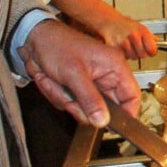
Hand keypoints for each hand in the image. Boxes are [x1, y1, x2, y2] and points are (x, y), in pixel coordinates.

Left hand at [20, 17, 140, 126]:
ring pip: (85, 108)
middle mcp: (106, 76)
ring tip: (55, 82)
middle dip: (82, 106)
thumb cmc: (57, 45)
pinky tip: (51, 81)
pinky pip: (72, 105)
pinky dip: (58, 97)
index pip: (132, 96)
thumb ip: (90, 99)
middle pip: (105, 107)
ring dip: (65, 99)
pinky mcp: (77, 89)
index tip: (113, 127)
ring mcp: (91, 84)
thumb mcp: (74, 73)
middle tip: (69, 98)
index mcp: (114, 67)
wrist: (34, 39)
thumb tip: (103, 121)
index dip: (127, 113)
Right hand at [53, 0, 159, 60]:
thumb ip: (150, 37)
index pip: (152, 49)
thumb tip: (158, 43)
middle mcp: (134, 36)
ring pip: (132, 57)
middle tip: (135, 47)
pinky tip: (121, 47)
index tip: (150, 51)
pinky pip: (123, 57)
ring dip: (130, 54)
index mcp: (142, 31)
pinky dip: (122, 54)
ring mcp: (124, 42)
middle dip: (140, 53)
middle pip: (142, 56)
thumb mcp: (140, 27)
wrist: (108, 21)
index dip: (152, 51)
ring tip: (127, 46)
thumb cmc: (125, 24)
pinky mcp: (114, 47)